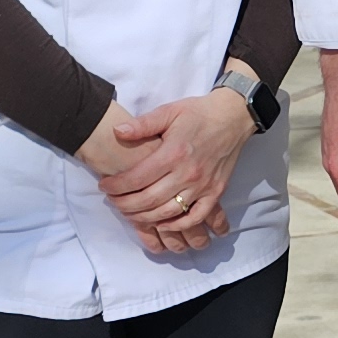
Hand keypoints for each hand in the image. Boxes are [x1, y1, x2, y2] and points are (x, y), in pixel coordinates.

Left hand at [94, 89, 252, 252]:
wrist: (233, 117)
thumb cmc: (198, 113)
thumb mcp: (169, 111)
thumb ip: (143, 124)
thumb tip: (117, 131)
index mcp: (173, 152)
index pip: (138, 177)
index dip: (117, 186)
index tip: (105, 186)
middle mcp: (187, 173)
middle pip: (149, 200)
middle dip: (125, 205)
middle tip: (113, 202)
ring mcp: (203, 186)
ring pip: (168, 212)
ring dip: (145, 218)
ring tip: (130, 213)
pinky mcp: (215, 193)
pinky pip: (195, 217)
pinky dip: (177, 226)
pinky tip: (161, 224)